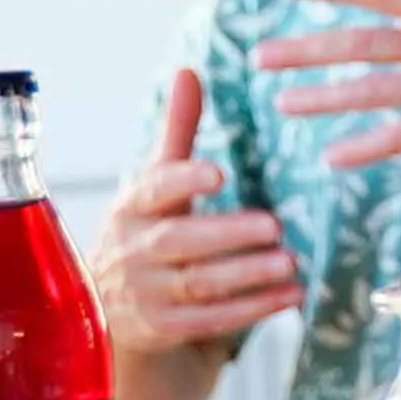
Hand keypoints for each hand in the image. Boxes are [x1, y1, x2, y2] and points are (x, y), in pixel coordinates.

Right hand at [93, 73, 300, 359]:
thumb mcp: (155, 184)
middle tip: (276, 226)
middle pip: (180, 241)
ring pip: (198, 285)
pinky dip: (251, 310)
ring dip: (247, 275)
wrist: (109, 313)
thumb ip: (178, 132)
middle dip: (228, 234)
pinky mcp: (163, 329)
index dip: (183, 180)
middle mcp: (133, 251)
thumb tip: (189, 69)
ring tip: (291, 263)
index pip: (154, 190)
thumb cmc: (145, 232)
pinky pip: (210, 321)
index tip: (218, 172)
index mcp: (132, 207)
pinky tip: (290, 296)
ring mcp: (145, 295)